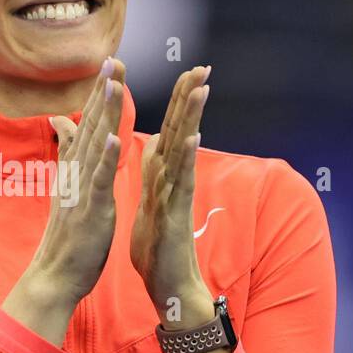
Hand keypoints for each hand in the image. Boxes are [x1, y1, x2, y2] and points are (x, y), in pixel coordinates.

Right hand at [22, 56, 126, 306]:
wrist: (55, 274)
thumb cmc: (67, 235)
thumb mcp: (68, 187)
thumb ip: (67, 153)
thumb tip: (60, 120)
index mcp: (75, 168)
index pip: (89, 124)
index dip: (99, 94)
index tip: (111, 65)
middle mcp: (76, 173)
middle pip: (91, 126)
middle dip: (103, 92)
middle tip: (114, 60)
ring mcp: (82, 189)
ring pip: (96, 145)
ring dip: (104, 114)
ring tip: (113, 85)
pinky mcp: (91, 209)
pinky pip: (99, 180)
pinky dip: (106, 158)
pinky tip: (114, 137)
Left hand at [130, 63, 214, 327]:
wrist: (167, 286)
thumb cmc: (158, 247)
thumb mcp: (149, 201)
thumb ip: (153, 173)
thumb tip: (155, 147)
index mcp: (164, 175)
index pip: (171, 129)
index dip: (178, 101)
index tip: (188, 71)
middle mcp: (174, 179)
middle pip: (182, 131)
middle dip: (190, 99)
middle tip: (202, 66)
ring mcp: (177, 194)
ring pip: (184, 149)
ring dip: (192, 119)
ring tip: (201, 90)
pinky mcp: (175, 212)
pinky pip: (181, 181)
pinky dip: (186, 158)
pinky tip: (192, 137)